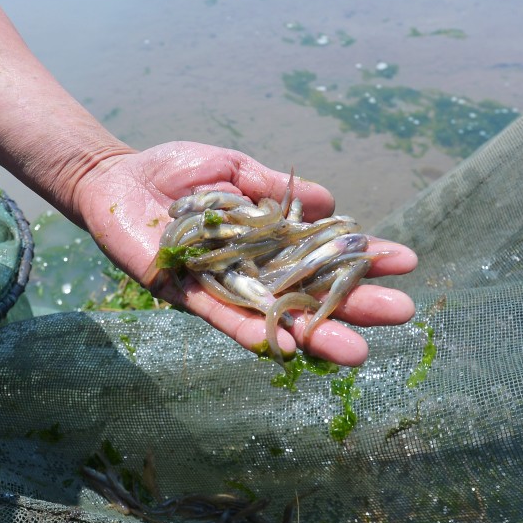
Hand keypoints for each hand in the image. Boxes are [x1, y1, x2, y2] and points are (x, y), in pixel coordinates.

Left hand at [73, 141, 417, 366]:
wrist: (117, 178)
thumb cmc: (175, 173)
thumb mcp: (234, 170)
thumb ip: (276, 189)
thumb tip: (330, 200)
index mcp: (268, 240)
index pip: (324, 253)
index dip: (363, 257)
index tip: (405, 260)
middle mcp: (252, 270)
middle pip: (310, 293)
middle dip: (355, 304)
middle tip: (403, 312)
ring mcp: (223, 287)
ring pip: (277, 317)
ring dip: (317, 335)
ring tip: (360, 352)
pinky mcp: (189, 295)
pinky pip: (227, 320)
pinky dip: (258, 334)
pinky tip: (291, 347)